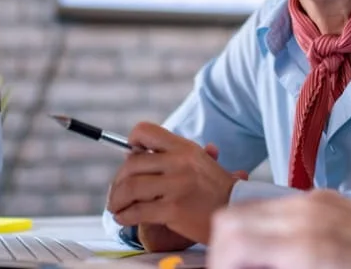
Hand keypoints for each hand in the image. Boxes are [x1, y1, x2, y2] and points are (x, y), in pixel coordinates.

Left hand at [107, 123, 239, 244]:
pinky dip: (125, 216)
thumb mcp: (200, 162)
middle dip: (118, 180)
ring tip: (115, 207)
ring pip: (131, 188)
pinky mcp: (173, 209)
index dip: (132, 142)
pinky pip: (138, 211)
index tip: (128, 156)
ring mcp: (176, 185)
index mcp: (184, 148)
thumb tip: (137, 152)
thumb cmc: (215, 189)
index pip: (146, 132)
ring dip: (117, 199)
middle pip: (132, 164)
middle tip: (116, 192)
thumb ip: (172, 156)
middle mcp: (179, 162)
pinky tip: (124, 218)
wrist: (235, 210)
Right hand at [208, 190, 350, 268]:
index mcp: (304, 246)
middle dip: (223, 251)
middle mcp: (308, 213)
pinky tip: (283, 252)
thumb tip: (248, 263)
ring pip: (254, 210)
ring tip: (258, 264)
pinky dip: (269, 228)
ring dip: (245, 238)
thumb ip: (275, 266)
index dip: (218, 264)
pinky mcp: (331, 198)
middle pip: (231, 219)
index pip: (229, 240)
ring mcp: (320, 201)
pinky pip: (282, 206)